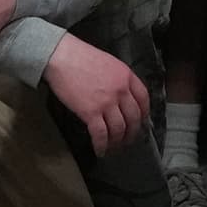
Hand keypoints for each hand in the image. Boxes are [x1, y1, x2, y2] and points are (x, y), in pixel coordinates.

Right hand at [44, 34, 149, 152]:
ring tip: (114, 148)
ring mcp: (107, 102)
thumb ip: (118, 78)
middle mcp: (121, 90)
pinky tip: (100, 151)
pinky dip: (102, 145)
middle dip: (132, 133)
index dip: (144, 114)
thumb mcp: (109, 63)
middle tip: (128, 141)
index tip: (140, 123)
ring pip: (119, 129)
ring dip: (118, 142)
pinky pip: (101, 134)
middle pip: (133, 118)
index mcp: (127, 76)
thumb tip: (120, 95)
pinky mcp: (91, 112)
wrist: (62, 56)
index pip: (144, 99)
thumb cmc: (81, 57)